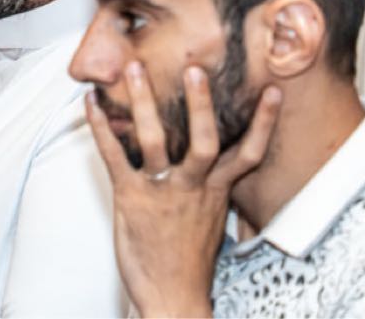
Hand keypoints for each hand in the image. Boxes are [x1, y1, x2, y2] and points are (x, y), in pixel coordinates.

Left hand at [86, 63, 282, 317]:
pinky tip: (90, 105)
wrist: (173, 299)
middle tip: (195, 68)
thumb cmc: (188, 261)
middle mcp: (192, 188)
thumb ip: (212, 191)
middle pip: (204, 139)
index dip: (264, 123)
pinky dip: (101, 128)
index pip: (249, 153)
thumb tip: (217, 171)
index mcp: (216, 191)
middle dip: (200, 103)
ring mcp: (161, 192)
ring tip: (133, 68)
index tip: (274, 92)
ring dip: (144, 102)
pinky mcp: (131, 198)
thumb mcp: (211, 222)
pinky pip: (114, 156)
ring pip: (156, 139)